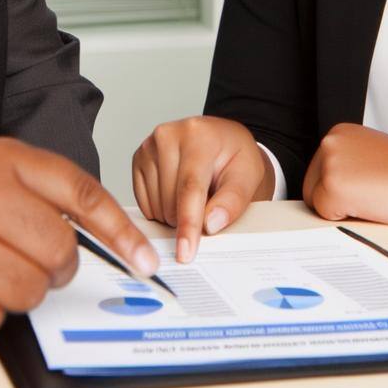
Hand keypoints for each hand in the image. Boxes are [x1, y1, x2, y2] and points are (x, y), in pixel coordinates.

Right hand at [132, 115, 270, 263]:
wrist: (221, 139)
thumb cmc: (234, 156)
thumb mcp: (248, 175)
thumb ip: (233, 201)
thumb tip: (211, 223)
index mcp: (198, 135)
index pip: (190, 188)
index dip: (188, 224)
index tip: (185, 253)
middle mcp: (168, 135)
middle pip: (170, 201)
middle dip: (187, 219)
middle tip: (208, 206)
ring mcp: (149, 145)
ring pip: (155, 205)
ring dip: (174, 215)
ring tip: (194, 196)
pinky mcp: (139, 157)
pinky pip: (144, 202)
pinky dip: (160, 208)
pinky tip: (175, 194)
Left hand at [302, 123, 387, 227]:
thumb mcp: (373, 154)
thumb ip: (348, 161)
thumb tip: (330, 183)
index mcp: (339, 133)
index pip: (320, 172)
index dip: (344, 189)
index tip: (370, 186)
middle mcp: (330, 142)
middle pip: (312, 186)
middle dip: (337, 200)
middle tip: (375, 196)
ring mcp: (330, 163)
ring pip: (317, 202)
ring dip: (342, 210)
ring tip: (376, 199)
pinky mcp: (334, 187)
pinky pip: (326, 216)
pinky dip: (348, 219)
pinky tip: (375, 206)